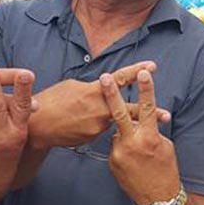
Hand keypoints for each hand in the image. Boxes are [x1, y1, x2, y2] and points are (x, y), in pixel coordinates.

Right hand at [29, 61, 166, 148]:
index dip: (137, 72)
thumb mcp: (72, 86)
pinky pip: (101, 129)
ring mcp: (96, 126)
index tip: (152, 66)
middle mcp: (99, 109)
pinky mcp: (91, 137)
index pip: (120, 79)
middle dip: (148, 111)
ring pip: (114, 121)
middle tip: (166, 113)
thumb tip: (104, 86)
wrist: (37, 126)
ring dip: (124, 121)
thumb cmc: (51, 101)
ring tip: (140, 125)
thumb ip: (93, 88)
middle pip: (129, 109)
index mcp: (94, 91)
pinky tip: (85, 125)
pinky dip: (99, 126)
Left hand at [100, 69, 181, 204]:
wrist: (156, 198)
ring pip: (117, 132)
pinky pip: (115, 147)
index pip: (146, 107)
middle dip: (111, 93)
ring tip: (138, 152)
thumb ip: (151, 131)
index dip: (145, 88)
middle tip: (105, 78)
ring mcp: (119, 152)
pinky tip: (132, 162)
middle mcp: (133, 142)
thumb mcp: (164, 146)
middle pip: (119, 112)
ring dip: (125, 134)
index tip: (143, 72)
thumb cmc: (165, 171)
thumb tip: (142, 121)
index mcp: (150, 137)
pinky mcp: (112, 161)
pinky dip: (123, 149)